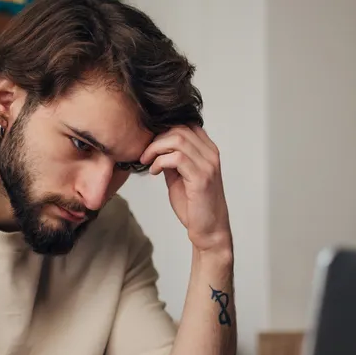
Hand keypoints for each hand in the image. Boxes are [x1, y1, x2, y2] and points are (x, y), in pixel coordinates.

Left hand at [139, 126, 231, 253]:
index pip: (187, 124)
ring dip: (156, 149)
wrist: (208, 230)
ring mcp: (208, 165)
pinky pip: (176, 158)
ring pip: (177, 140)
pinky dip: (160, 162)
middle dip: (156, 138)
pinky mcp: (201, 178)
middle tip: (144, 154)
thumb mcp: (180, 177)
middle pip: (180, 128)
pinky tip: (155, 172)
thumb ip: (172, 160)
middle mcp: (211, 154)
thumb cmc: (195, 206)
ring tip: (147, 162)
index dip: (165, 130)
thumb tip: (156, 147)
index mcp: (208, 151)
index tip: (150, 144)